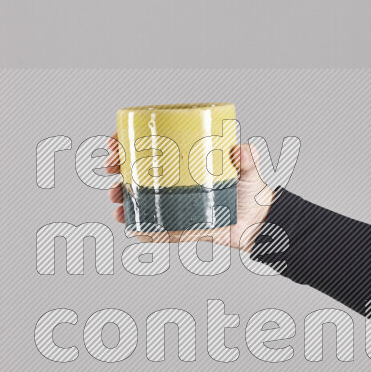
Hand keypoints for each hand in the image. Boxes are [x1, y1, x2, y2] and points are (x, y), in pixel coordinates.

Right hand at [106, 134, 271, 250]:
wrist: (258, 224)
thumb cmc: (251, 192)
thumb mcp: (249, 170)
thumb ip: (248, 158)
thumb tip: (240, 149)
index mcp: (184, 162)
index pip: (150, 147)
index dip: (126, 143)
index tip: (115, 144)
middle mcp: (174, 181)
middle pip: (136, 171)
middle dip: (116, 169)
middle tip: (111, 169)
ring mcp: (173, 203)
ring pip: (138, 199)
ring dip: (121, 198)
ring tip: (116, 199)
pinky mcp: (177, 226)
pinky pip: (153, 228)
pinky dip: (139, 228)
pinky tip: (131, 226)